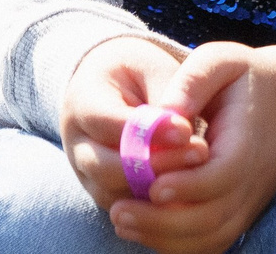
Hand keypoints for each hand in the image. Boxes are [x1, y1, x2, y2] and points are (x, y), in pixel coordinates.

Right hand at [61, 37, 210, 216]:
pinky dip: (154, 205)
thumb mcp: (152, 68)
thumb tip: (183, 135)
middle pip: (106, 168)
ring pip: (115, 195)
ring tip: (197, 174)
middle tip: (199, 154)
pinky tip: (187, 192)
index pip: (106, 123)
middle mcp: (76, 142)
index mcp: (82, 100)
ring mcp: (84, 172)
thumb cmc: (138, 73)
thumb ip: (166, 97)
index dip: (147, 131)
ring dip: (157, 189)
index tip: (185, 131)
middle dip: (154, 166)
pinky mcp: (102, 192)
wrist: (114, 86)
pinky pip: (125, 208)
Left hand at [106, 40, 275, 253]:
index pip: (222, 177)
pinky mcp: (240, 213)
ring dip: (165, 238)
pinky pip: (212, 241)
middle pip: (212, 218)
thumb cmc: (246, 78)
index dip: (187, 186)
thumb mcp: (221, 61)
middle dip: (162, 222)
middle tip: (119, 212)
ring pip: (210, 238)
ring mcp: (249, 202)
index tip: (151, 186)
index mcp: (247, 142)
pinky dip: (178, 244)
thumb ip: (194, 80)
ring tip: (123, 222)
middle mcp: (253, 181)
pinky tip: (143, 229)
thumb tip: (165, 110)